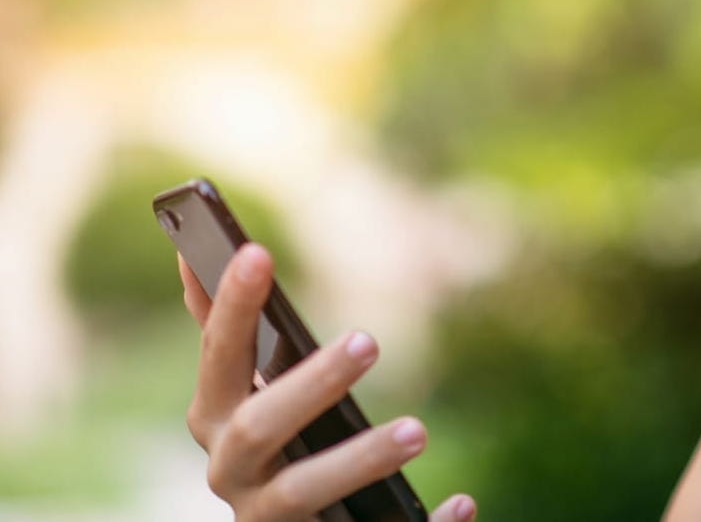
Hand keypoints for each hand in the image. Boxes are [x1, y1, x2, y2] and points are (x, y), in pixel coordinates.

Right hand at [179, 245, 477, 521]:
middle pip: (260, 429)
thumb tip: (191, 257)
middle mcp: (233, 474)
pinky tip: (463, 501)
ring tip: (417, 430)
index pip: (219, 355)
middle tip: (368, 340)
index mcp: (218, 419)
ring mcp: (271, 519)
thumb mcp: (244, 392)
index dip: (232, 306)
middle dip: (310, 383)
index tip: (257, 251)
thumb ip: (225, 333)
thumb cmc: (270, 446)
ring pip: (306, 495)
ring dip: (361, 460)